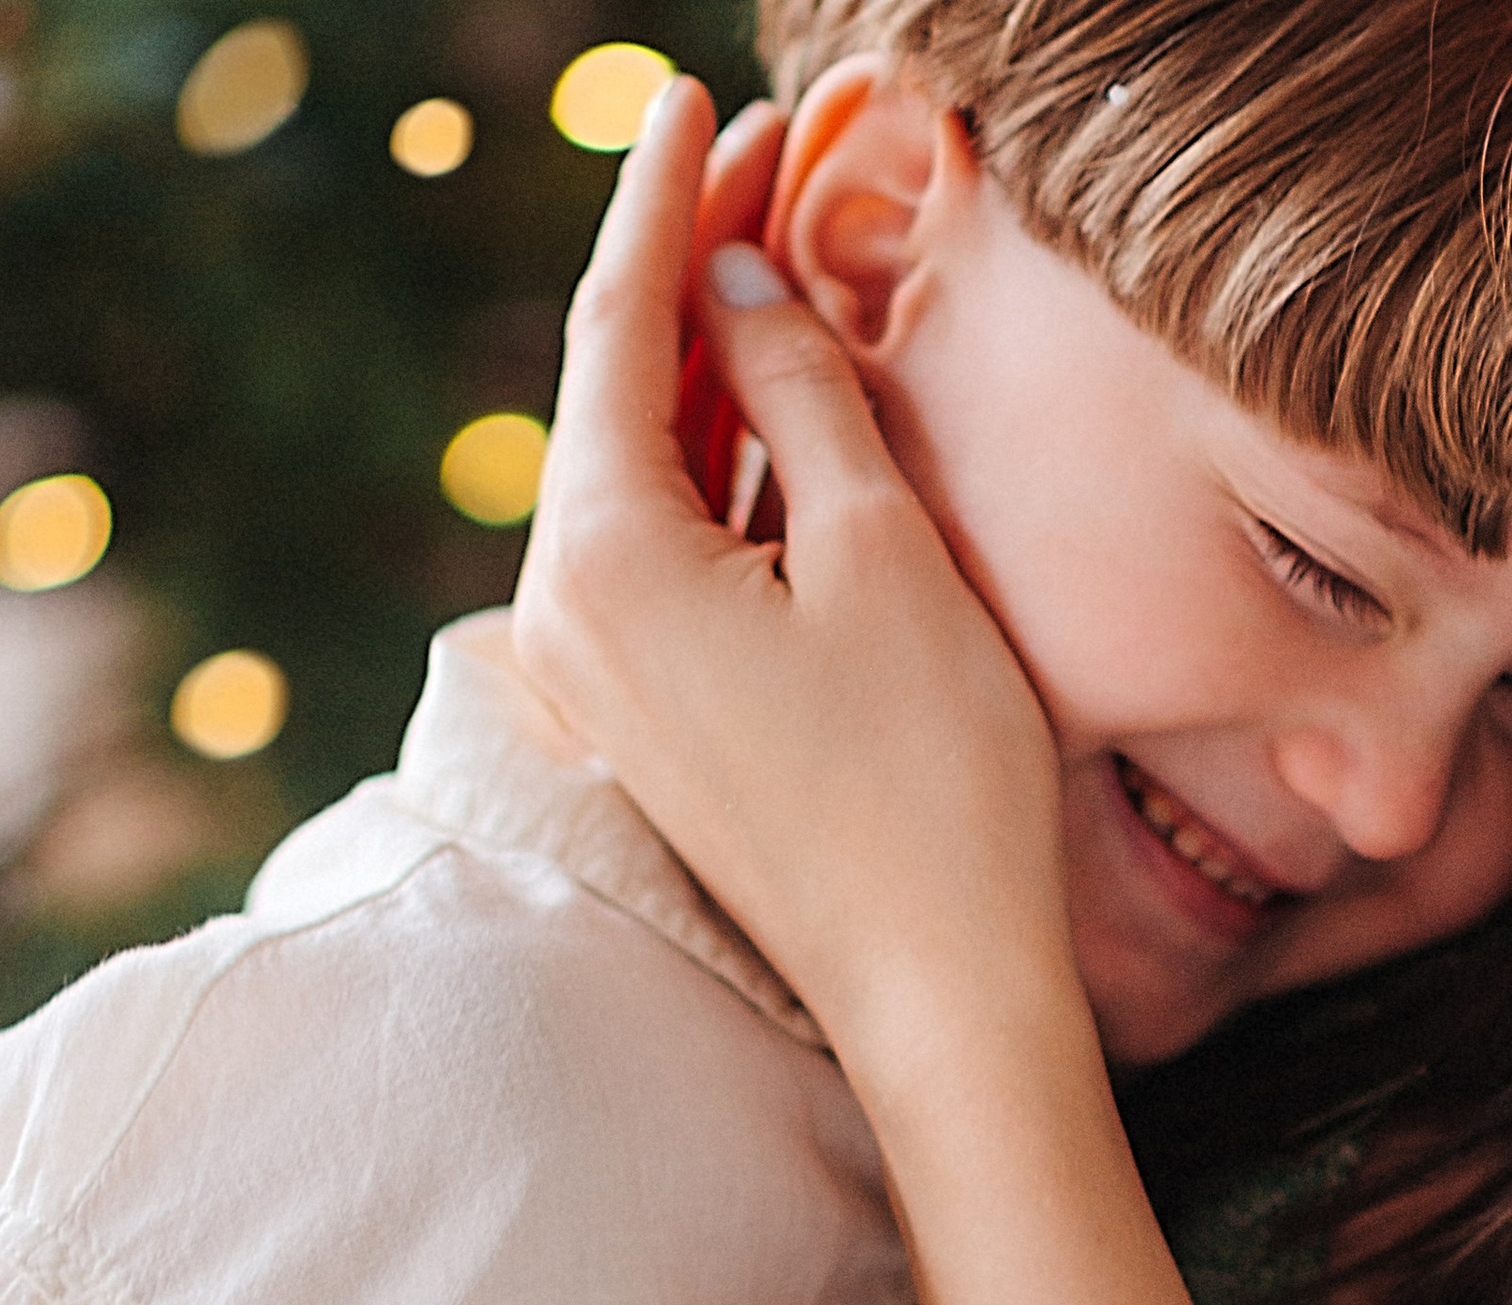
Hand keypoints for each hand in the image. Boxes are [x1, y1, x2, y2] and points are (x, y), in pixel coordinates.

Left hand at [509, 74, 1070, 1103]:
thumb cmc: (931, 782)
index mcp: (602, 559)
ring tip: (783, 254)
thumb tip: (741, 281)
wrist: (939, 998)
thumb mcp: (883, 551)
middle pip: (623, 396)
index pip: (618, 330)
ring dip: (716, 367)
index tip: (691, 100)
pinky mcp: (661, 724)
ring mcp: (610, 681)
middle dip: (693, 271)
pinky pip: (677, 555)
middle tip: (768, 155)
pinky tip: (780, 402)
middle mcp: (572, 618)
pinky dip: (727, 467)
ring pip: (651, 474)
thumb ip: (801, 392)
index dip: (662, 204)